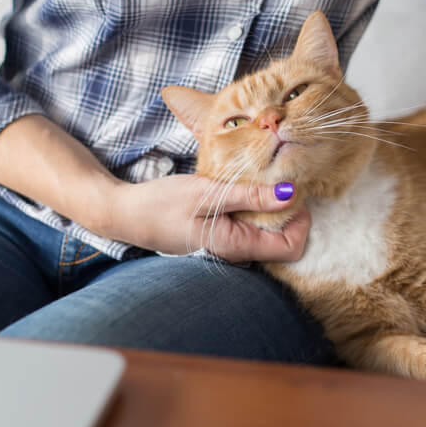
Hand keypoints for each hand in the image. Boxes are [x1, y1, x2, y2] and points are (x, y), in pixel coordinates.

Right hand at [103, 175, 310, 261]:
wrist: (124, 213)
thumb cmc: (161, 204)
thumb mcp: (207, 193)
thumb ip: (249, 196)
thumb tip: (290, 195)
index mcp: (236, 246)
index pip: (291, 247)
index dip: (302, 221)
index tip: (295, 189)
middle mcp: (236, 251)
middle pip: (282, 238)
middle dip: (289, 209)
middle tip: (282, 175)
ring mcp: (227, 244)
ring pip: (265, 230)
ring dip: (270, 205)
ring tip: (263, 175)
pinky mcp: (218, 234)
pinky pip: (247, 224)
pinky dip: (253, 205)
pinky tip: (243, 184)